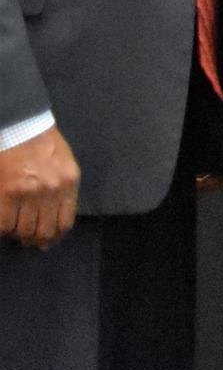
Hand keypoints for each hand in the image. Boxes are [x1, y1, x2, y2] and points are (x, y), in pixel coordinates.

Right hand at [0, 125, 79, 248]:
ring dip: (17, 234)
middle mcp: (51, 190)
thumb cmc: (43, 143)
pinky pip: (4, 224)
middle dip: (34, 239)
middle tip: (26, 240)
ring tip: (14, 230)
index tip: (46, 242)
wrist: (22, 126)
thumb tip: (54, 220)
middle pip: (43, 230)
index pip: (64, 222)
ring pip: (23, 229)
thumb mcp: (65, 165)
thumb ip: (63, 189)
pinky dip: (3, 229)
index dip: (54, 237)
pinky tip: (4, 225)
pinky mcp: (7, 193)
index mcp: (69, 183)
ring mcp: (29, 192)